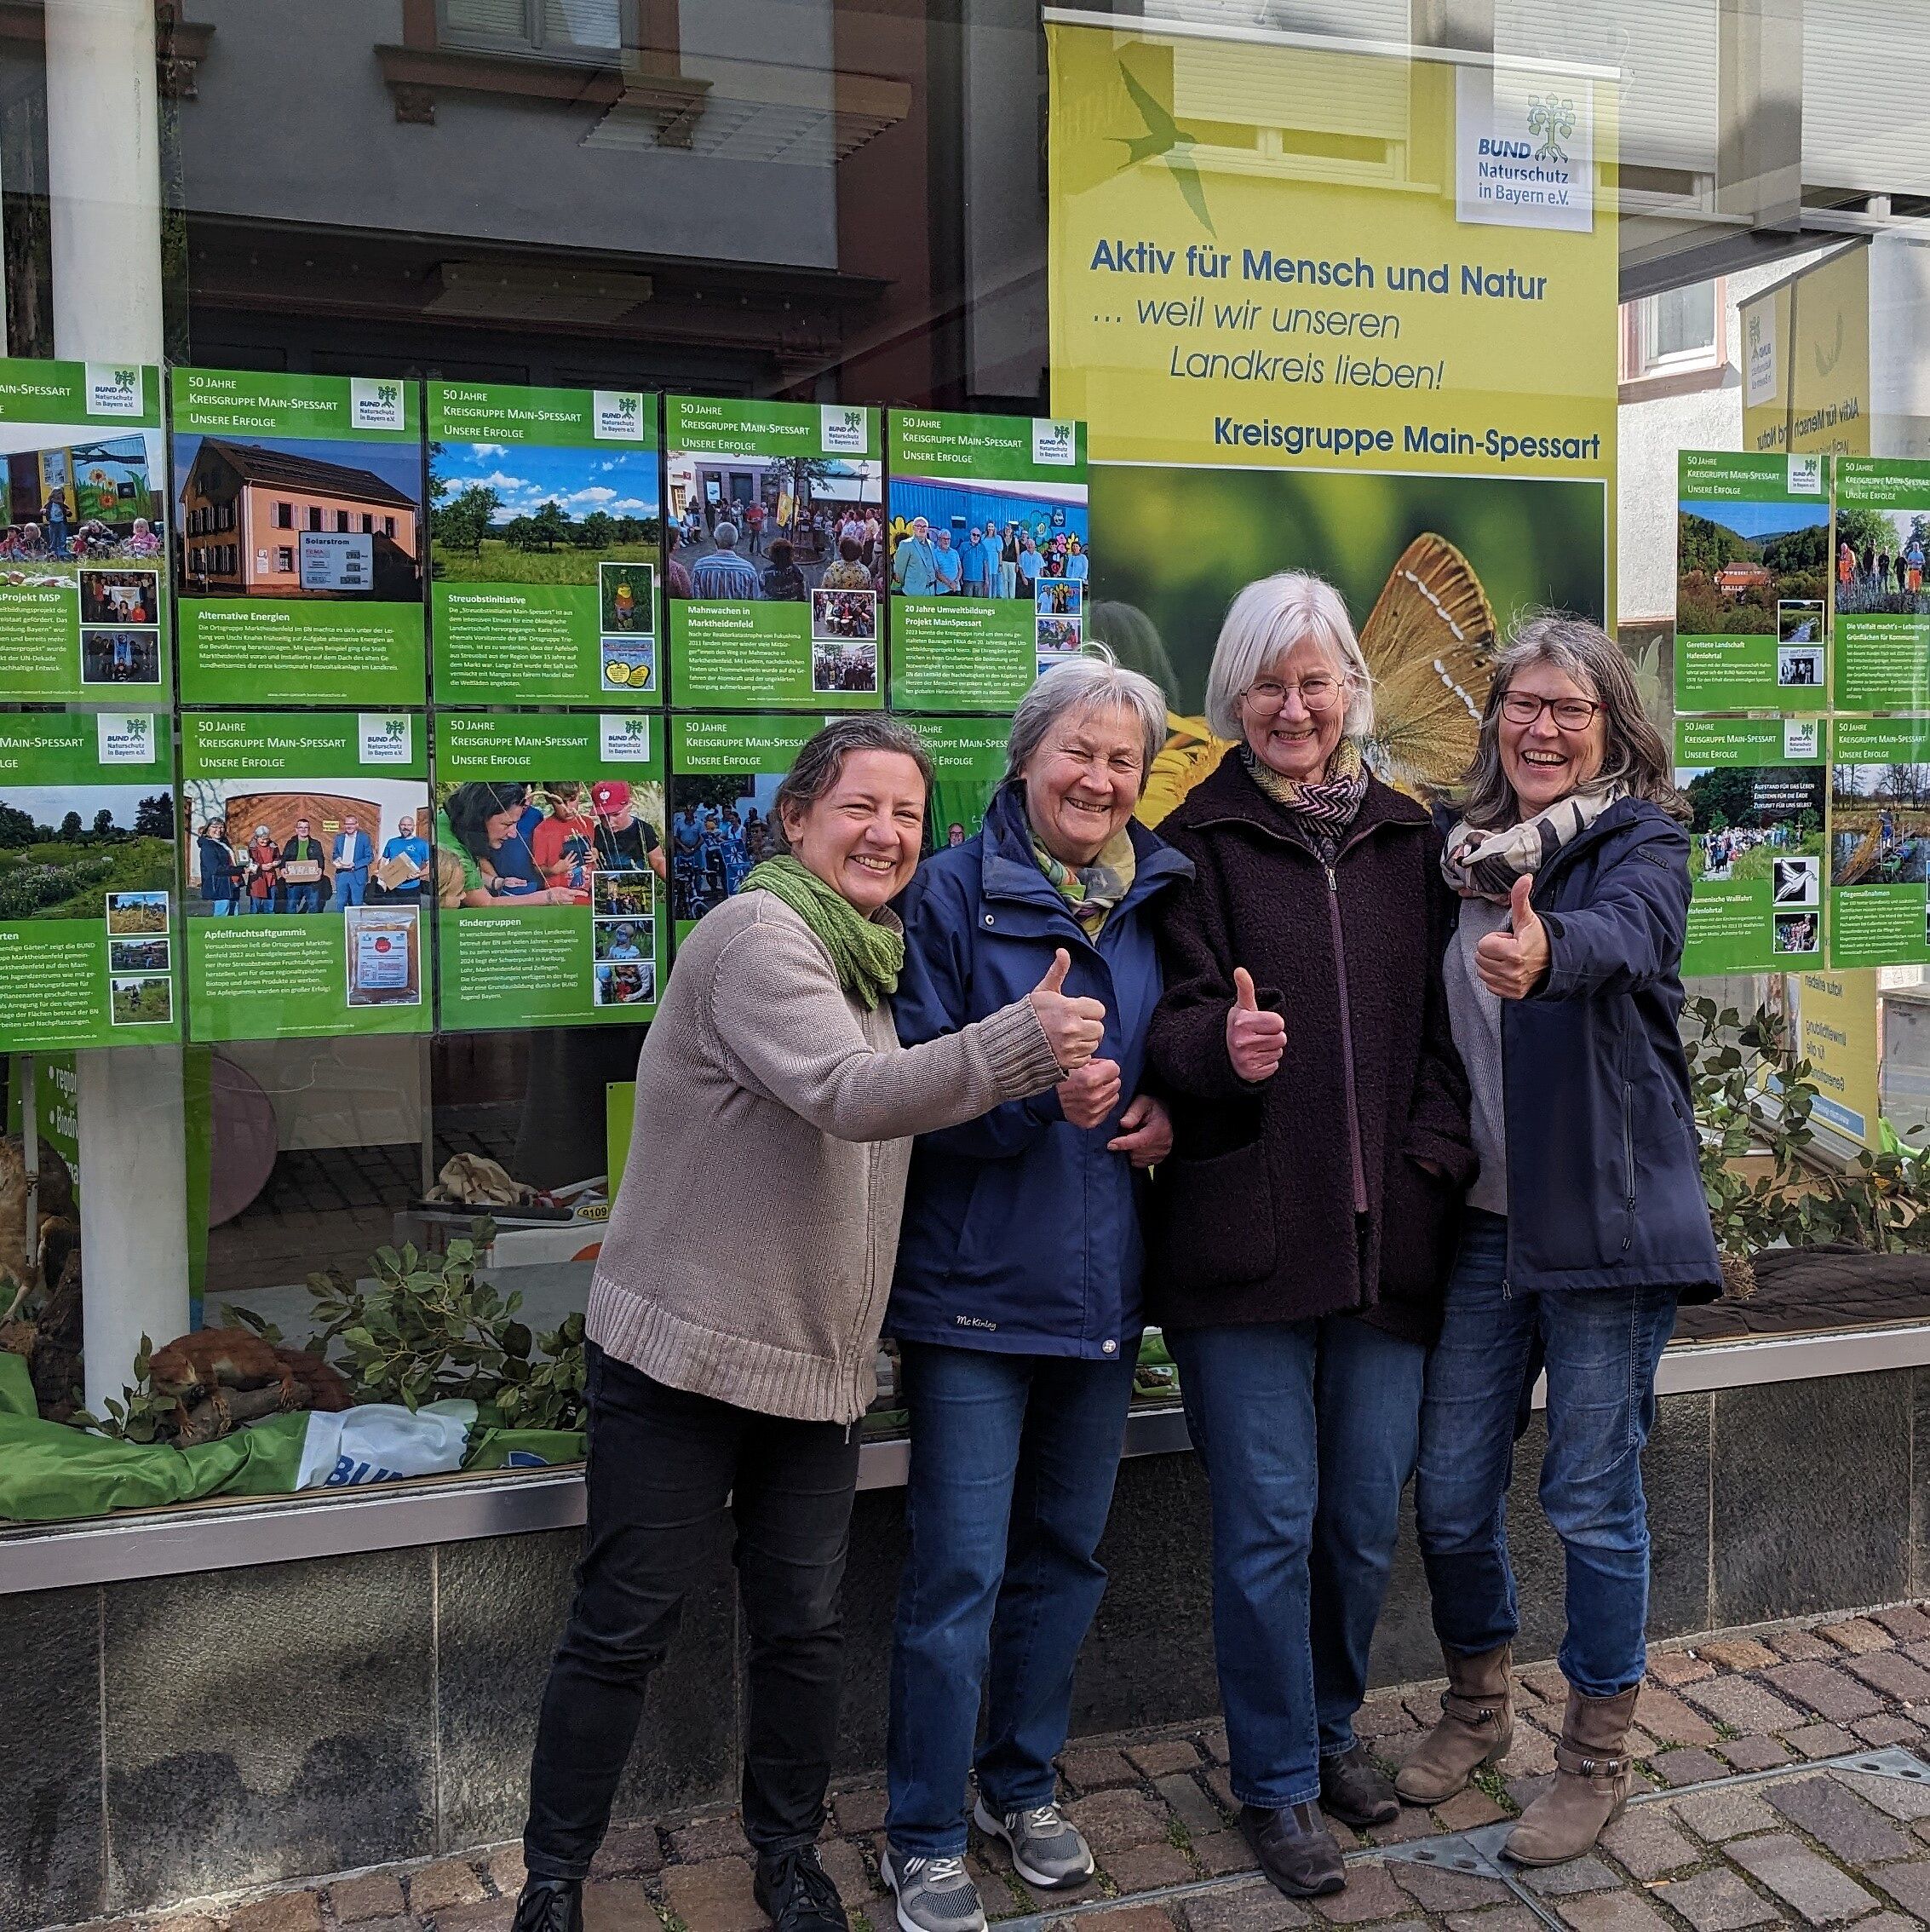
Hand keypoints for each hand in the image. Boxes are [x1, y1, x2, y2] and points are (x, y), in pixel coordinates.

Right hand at [1030, 948, 1106, 1072]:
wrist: (1013, 1040)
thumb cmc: (1031, 1013)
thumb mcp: (1044, 990)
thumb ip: (1058, 971)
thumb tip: (1063, 951)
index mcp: (1069, 1008)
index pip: (1099, 1010)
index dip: (1089, 1010)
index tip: (1078, 1010)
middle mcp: (1072, 1028)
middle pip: (1099, 1028)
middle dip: (1089, 1025)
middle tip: (1074, 1024)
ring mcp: (1070, 1047)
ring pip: (1093, 1043)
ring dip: (1085, 1040)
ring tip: (1069, 1036)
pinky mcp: (1068, 1061)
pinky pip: (1086, 1057)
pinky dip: (1079, 1054)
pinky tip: (1066, 1047)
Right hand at [1058, 1057, 1120, 1128]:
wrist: (1046, 1101)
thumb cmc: (1061, 1079)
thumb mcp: (1075, 1063)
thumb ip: (1094, 1063)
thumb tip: (1107, 1066)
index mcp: (1091, 1078)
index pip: (1114, 1068)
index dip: (1106, 1066)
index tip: (1098, 1069)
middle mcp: (1095, 1096)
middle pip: (1116, 1083)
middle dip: (1107, 1080)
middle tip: (1095, 1080)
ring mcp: (1095, 1110)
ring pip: (1114, 1097)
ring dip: (1106, 1093)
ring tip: (1092, 1091)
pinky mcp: (1092, 1121)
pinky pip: (1107, 1109)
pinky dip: (1102, 1104)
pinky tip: (1090, 1102)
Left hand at [1109, 1092, 1173, 1167]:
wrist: (1165, 1115)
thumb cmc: (1152, 1107)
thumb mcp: (1142, 1102)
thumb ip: (1133, 1112)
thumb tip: (1123, 1123)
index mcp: (1160, 1129)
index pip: (1141, 1141)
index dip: (1124, 1144)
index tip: (1110, 1145)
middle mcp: (1163, 1144)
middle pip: (1136, 1152)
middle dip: (1125, 1145)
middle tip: (1123, 1133)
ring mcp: (1162, 1154)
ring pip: (1136, 1159)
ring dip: (1129, 1151)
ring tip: (1131, 1137)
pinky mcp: (1158, 1160)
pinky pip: (1139, 1163)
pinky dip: (1134, 1156)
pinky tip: (1135, 1146)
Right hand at [1225, 966, 1286, 1081]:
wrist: (1222, 1052)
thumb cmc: (1239, 1025)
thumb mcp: (1242, 1007)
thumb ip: (1245, 988)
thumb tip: (1240, 970)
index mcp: (1242, 1022)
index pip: (1279, 1023)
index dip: (1273, 1022)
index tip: (1262, 1023)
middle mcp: (1242, 1042)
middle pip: (1281, 1039)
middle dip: (1273, 1037)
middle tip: (1259, 1036)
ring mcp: (1245, 1059)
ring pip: (1278, 1052)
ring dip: (1270, 1050)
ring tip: (1256, 1047)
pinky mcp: (1251, 1074)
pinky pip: (1274, 1066)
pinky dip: (1267, 1063)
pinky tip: (1255, 1058)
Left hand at [1474, 876, 1550, 1000]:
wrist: (1556, 960)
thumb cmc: (1538, 938)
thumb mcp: (1527, 918)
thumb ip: (1520, 898)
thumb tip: (1524, 878)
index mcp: (1514, 953)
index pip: (1483, 945)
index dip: (1494, 938)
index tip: (1509, 938)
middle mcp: (1513, 972)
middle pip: (1480, 958)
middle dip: (1492, 950)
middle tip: (1509, 947)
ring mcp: (1513, 985)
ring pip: (1482, 972)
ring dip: (1491, 963)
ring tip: (1509, 958)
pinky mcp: (1513, 994)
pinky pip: (1489, 985)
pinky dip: (1495, 977)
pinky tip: (1508, 969)